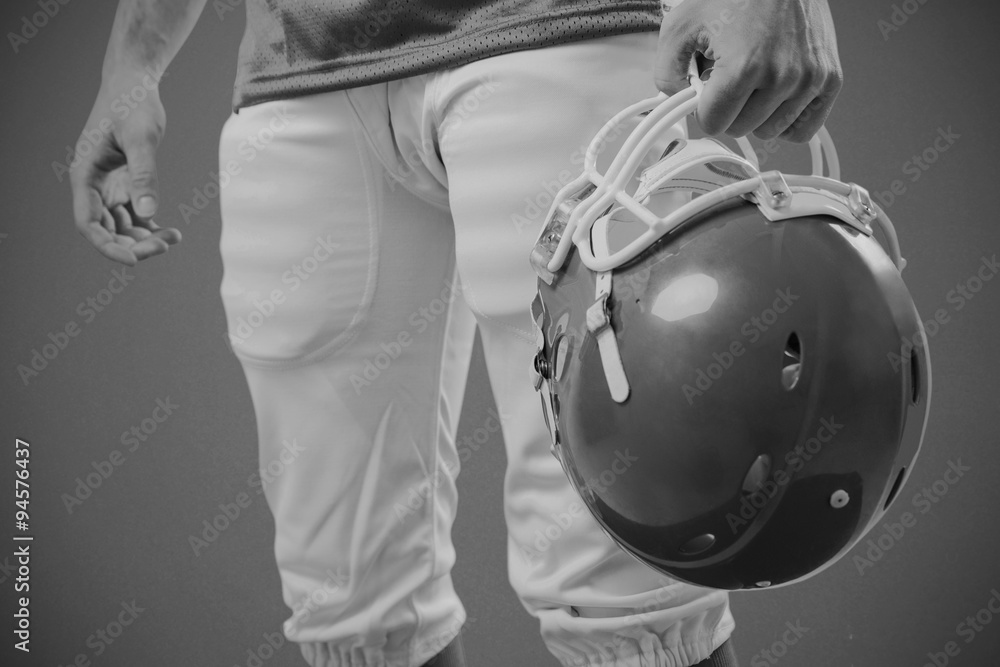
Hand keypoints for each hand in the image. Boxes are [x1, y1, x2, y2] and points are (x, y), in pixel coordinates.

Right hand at [69, 73, 180, 264]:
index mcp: (84, 175)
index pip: (88, 223)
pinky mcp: (124, 183)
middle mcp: (92, 185)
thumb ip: (144, 175)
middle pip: (106, 230)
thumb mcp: (141, 139)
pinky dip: (150, 226)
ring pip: (121, 225)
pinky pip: (134, 214)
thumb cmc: (132, 104)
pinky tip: (172, 232)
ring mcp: (107, 186)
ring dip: (144, 238)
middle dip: (132, 245)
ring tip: (173, 238)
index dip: (107, 246)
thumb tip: (147, 211)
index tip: (134, 260)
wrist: (133, 83)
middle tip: (165, 246)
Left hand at [654, 0, 843, 142]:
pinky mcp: (830, 80)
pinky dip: (787, 121)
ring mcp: (809, 80)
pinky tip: (776, 99)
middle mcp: (782, 77)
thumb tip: (674, 102)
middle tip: (732, 77)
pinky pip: (804, 130)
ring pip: (769, 132)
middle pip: (740, 130)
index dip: (704, 107)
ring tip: (756, 80)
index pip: (713, 124)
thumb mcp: (682, 26)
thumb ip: (667, 72)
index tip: (708, 88)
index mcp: (744, 67)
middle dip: (730, 109)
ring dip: (757, 114)